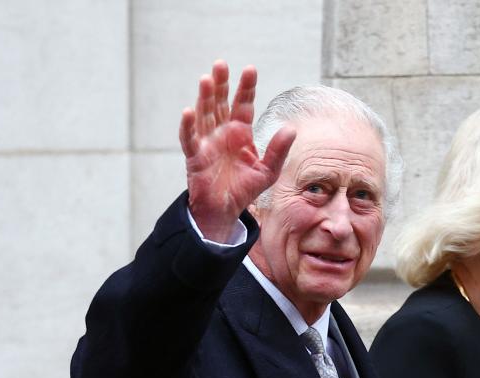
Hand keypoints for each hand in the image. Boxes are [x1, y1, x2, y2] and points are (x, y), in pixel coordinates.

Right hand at [179, 60, 295, 241]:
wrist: (225, 211)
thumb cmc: (244, 189)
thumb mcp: (268, 171)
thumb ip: (278, 150)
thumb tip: (291, 129)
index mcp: (240, 132)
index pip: (243, 104)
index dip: (246, 87)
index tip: (250, 69)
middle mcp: (222, 132)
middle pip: (220, 103)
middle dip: (221, 84)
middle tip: (221, 64)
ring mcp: (207, 142)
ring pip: (204, 115)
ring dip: (204, 98)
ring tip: (207, 79)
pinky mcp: (195, 157)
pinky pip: (189, 139)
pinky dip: (188, 126)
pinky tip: (188, 112)